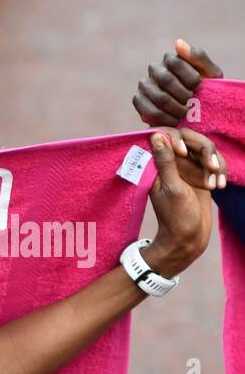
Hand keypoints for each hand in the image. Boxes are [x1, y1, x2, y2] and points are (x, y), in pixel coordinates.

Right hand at [133, 38, 223, 127]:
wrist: (193, 111)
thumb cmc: (204, 90)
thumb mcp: (209, 73)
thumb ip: (198, 57)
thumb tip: (177, 43)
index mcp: (171, 58)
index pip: (176, 62)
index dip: (190, 77)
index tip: (199, 88)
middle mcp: (154, 69)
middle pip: (166, 79)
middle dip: (183, 95)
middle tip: (192, 104)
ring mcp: (144, 85)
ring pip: (158, 97)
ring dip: (176, 108)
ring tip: (185, 114)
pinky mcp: (138, 101)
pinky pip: (149, 110)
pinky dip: (165, 118)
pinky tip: (174, 121)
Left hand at [141, 128, 224, 277]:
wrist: (188, 239)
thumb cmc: (176, 216)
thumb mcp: (172, 187)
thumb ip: (166, 162)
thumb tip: (155, 136)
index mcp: (157, 165)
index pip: (167, 135)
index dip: (178, 138)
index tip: (182, 153)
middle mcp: (171, 163)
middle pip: (191, 138)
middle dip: (204, 151)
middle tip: (211, 168)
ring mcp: (187, 168)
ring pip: (206, 149)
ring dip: (215, 163)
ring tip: (214, 185)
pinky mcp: (200, 174)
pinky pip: (214, 162)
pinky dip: (219, 171)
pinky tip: (219, 186)